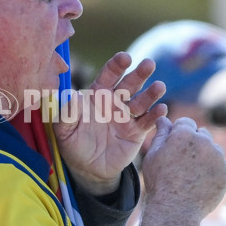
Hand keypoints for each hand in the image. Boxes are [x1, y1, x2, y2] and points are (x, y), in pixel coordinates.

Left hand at [55, 52, 166, 195]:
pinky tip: (161, 109)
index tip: (124, 58)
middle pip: (129, 84)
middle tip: (149, 63)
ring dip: (151, 94)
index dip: (116, 65)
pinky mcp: (137, 132)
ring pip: (141, 101)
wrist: (87, 167)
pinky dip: (155, 115)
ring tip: (160, 87)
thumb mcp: (64, 129)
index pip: (108, 75)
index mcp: (97, 94)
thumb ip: (68, 112)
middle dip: (139, 74)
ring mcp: (127, 116)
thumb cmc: (73, 142)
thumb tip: (71, 95)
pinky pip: (147, 122)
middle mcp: (115, 101)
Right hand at [139, 116, 225, 225]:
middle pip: (202, 134)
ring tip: (192, 174)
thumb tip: (163, 118)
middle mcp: (204, 142)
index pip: (185, 123)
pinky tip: (203, 180)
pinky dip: (216, 170)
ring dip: (206, 156)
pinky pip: (224, 164)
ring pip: (213, 150)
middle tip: (183, 162)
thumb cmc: (160, 181)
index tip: (174, 148)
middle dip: (194, 143)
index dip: (178, 134)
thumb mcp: (153, 155)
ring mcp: (218, 157)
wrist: (176, 209)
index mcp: (184, 134)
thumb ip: (160, 134)